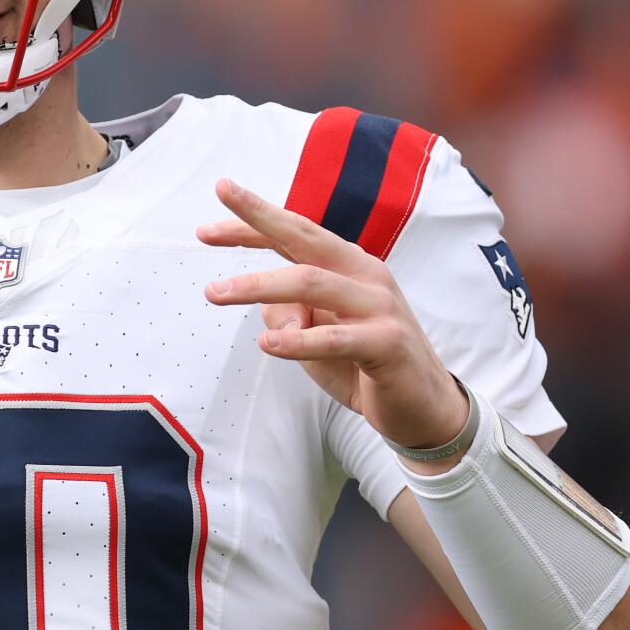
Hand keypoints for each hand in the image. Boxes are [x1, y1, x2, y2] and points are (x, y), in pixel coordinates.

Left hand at [197, 178, 468, 452]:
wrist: (423, 407)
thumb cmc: (362, 363)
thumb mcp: (313, 335)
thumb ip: (285, 313)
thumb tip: (261, 306)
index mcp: (348, 265)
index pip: (295, 233)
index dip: (252, 223)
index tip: (206, 226)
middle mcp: (365, 274)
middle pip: (304, 237)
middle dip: (255, 222)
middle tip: (205, 227)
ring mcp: (379, 305)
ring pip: (310, 282)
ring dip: (257, 286)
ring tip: (215, 293)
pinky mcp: (387, 342)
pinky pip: (334, 338)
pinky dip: (297, 340)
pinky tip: (267, 344)